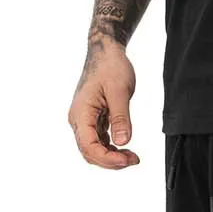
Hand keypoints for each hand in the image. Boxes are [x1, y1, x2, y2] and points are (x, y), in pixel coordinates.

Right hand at [67, 39, 139, 168]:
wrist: (105, 50)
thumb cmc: (111, 66)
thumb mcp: (120, 91)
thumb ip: (120, 118)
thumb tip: (123, 142)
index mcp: (81, 113)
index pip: (89, 147)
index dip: (107, 158)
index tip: (126, 160)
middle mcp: (78, 119)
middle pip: (90, 152)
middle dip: (111, 161)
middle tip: (134, 160)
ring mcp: (84, 119)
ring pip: (93, 148)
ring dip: (111, 156)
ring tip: (132, 157)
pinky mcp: (92, 118)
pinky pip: (98, 139)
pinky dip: (110, 147)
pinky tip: (125, 148)